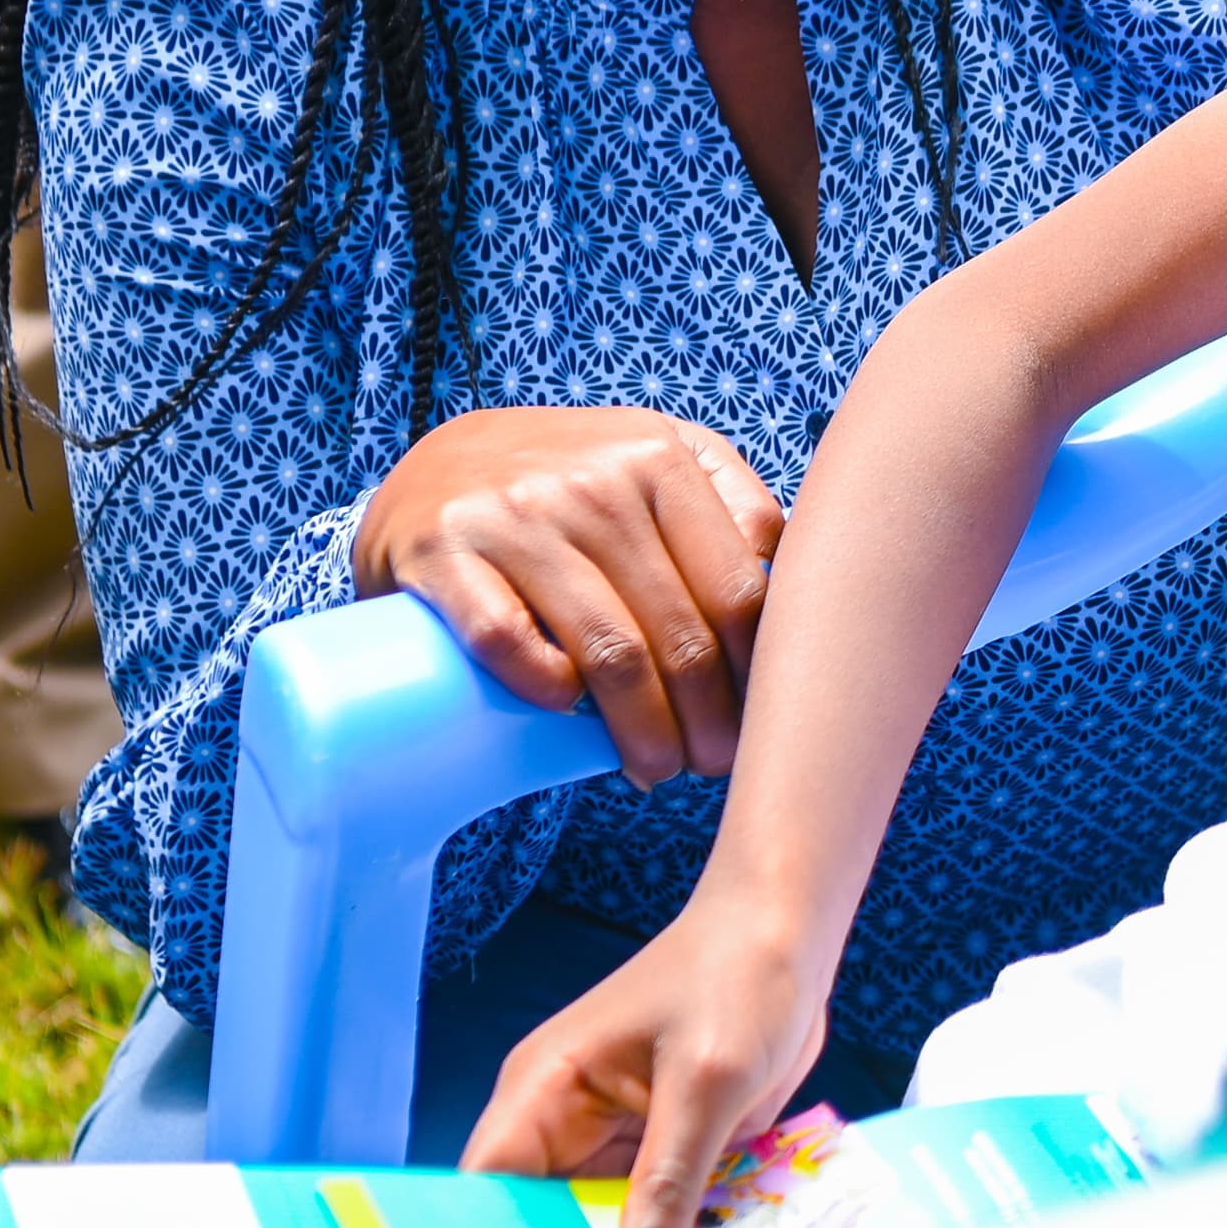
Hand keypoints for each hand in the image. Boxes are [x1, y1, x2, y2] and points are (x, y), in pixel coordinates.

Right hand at [356, 406, 783, 783]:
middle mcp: (592, 480)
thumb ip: (731, 504)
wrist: (435, 466)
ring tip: (653, 769)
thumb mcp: (654, 458)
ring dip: (642, 732)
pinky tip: (565, 713)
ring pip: (608, 651)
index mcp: (659, 458)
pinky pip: (508, 638)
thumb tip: (791, 584)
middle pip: (681, 634)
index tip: (757, 726)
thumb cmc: (568, 482)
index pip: (738, 592)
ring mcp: (514, 514)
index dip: (755, 677)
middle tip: (707, 767)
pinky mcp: (443, 550)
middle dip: (706, 723)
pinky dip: (546, 689)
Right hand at [462, 898, 834, 1227]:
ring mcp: (617, 1140)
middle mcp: (568, 1123)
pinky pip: (654, 1219)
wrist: (790, 932)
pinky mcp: (664, 1153)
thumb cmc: (736, 976)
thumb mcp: (705, 1082)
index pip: (487, 1185)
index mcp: (545, 1090)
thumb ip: (670, 1182)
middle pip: (541, 1223)